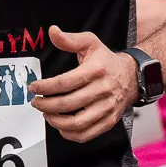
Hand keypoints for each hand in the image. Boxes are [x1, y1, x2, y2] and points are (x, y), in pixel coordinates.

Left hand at [30, 27, 138, 143]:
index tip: (33, 87)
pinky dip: (69, 134)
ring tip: (46, 114)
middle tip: (36, 102)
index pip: (65, 82)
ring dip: (55, 121)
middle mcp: (103, 90)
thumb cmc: (106, 61)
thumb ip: (69, 39)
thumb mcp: (90, 43)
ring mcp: (107, 108)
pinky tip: (60, 126)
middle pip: (68, 104)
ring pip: (76, 123)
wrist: (132, 77)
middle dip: (45, 105)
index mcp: (96, 70)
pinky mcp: (108, 121)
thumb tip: (52, 31)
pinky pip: (86, 134)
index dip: (45, 87)